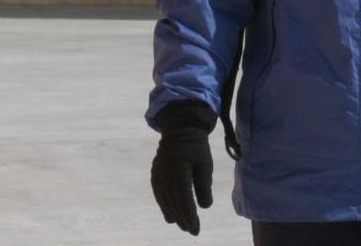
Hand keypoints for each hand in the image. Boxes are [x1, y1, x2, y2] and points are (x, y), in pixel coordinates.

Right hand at [150, 100, 217, 234]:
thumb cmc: (196, 147)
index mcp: (178, 170)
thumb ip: (204, 185)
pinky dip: (166, 207)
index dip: (189, 216)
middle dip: (183, 219)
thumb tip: (204, 207)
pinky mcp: (155, 177)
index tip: (196, 228)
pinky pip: (160, 196)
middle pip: (173, 203)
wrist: (179, 130)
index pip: (184, 199)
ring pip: (165, 202)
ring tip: (185, 226)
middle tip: (193, 230)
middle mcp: (164, 175)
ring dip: (175, 215)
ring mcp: (157, 176)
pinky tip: (172, 217)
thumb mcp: (205, 163)